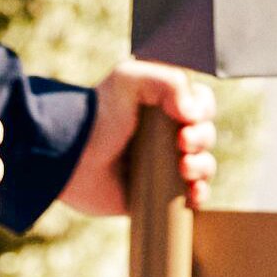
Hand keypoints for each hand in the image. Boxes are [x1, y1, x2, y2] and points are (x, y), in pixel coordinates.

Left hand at [59, 59, 218, 216]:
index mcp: (164, 103)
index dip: (202, 110)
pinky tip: (192, 192)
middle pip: (206, 134)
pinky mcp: (159, 193)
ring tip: (183, 168)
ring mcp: (164, 164)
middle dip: (201, 138)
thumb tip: (194, 113)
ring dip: (203, 167)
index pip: (201, 103)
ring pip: (204, 165)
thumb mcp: (128, 80)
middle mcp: (167, 133)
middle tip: (182, 143)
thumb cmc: (97, 115)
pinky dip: (199, 194)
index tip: (187, 117)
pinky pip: (192, 196)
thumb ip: (168, 81)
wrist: (70, 158)